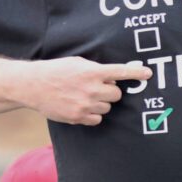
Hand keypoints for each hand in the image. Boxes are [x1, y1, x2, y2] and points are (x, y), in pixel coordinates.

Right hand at [16, 57, 151, 124]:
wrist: (33, 85)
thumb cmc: (57, 71)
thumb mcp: (79, 63)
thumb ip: (98, 69)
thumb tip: (119, 74)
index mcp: (92, 72)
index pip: (120, 72)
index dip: (136, 74)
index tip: (148, 74)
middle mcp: (91, 89)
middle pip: (117, 95)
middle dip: (110, 92)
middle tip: (97, 88)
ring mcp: (85, 104)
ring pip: (107, 108)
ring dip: (100, 103)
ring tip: (84, 96)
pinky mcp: (78, 117)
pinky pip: (97, 119)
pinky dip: (92, 114)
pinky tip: (81, 106)